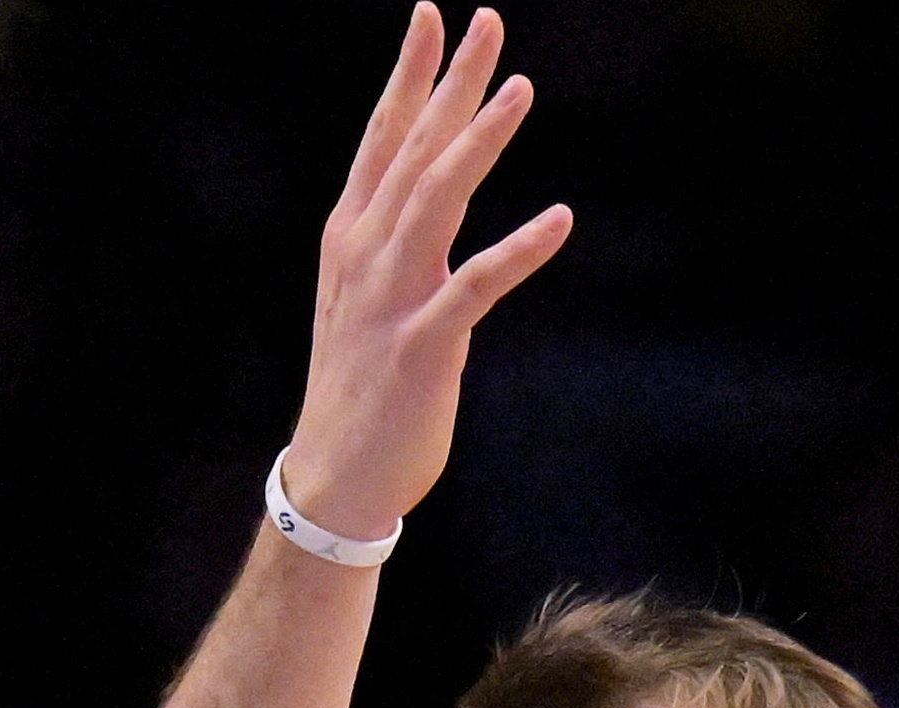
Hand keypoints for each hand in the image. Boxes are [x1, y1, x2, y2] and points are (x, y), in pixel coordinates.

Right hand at [284, 6, 570, 538]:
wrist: (337, 472)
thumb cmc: (363, 384)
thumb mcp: (369, 297)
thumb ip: (395, 245)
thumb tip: (426, 205)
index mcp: (352, 234)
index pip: (383, 135)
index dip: (411, 74)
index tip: (435, 17)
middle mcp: (366, 251)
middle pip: (414, 147)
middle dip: (450, 80)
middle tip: (487, 21)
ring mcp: (393, 295)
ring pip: (439, 198)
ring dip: (481, 141)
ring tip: (521, 89)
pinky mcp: (426, 343)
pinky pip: (479, 285)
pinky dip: (522, 250)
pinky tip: (561, 217)